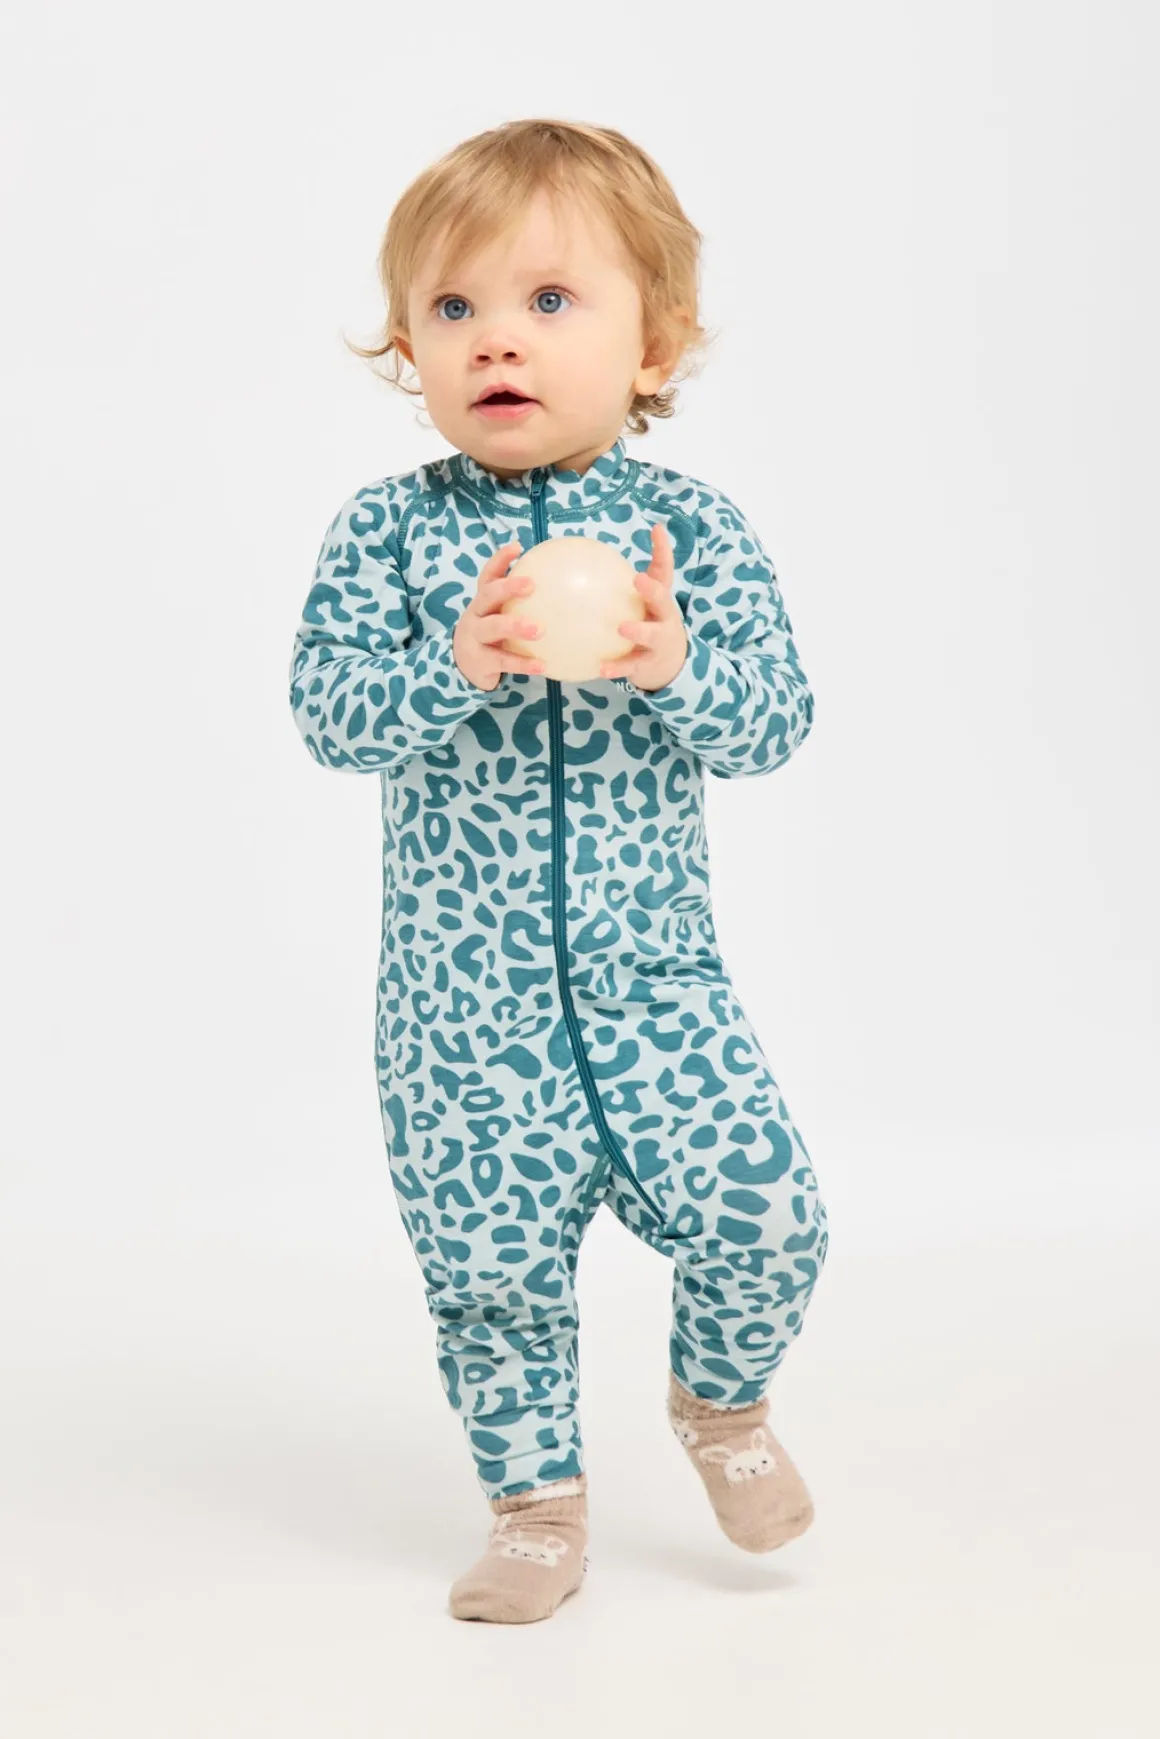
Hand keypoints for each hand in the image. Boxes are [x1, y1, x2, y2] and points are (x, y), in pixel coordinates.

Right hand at [453, 542, 546, 691]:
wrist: (464, 667)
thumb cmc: (493, 636)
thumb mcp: (500, 616)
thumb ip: (522, 604)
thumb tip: (564, 588)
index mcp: (483, 601)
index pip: (488, 575)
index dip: (500, 560)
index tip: (517, 546)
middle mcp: (476, 615)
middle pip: (487, 595)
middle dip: (507, 587)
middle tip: (531, 584)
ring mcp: (475, 637)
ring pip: (492, 628)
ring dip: (515, 626)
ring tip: (539, 630)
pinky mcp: (480, 661)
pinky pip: (502, 661)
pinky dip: (522, 663)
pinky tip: (543, 665)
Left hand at [600, 522, 687, 689]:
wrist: (668, 663)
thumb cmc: (649, 621)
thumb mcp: (644, 601)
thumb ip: (622, 581)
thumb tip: (590, 554)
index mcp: (661, 598)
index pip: (665, 569)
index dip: (663, 549)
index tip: (657, 529)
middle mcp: (665, 616)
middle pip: (664, 600)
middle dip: (653, 590)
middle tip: (639, 579)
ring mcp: (659, 641)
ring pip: (651, 635)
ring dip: (639, 631)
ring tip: (622, 627)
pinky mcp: (648, 663)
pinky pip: (631, 666)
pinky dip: (617, 667)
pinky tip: (600, 669)